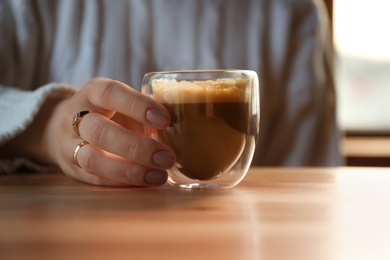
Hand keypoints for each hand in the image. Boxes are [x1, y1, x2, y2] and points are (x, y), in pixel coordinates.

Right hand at [45, 77, 174, 185]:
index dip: (137, 105)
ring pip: (93, 159)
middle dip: (136, 147)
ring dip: (130, 170)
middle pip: (99, 131)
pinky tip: (147, 182)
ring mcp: (70, 145)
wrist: (66, 128)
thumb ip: (146, 111)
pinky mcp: (74, 169)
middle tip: (168, 157)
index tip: (165, 119)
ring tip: (160, 176)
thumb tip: (185, 127)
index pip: (110, 93)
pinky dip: (124, 182)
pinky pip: (96, 179)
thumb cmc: (109, 113)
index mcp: (92, 93)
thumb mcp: (123, 103)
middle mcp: (76, 118)